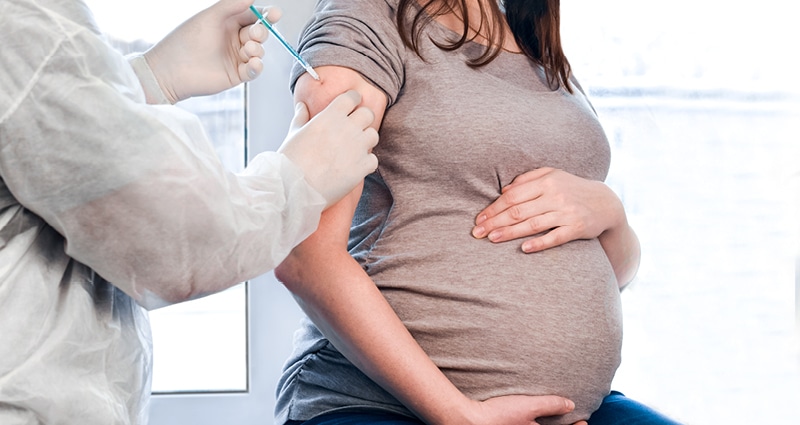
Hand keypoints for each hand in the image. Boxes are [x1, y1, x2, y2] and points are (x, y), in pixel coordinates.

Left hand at [144, 0, 273, 102]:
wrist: (171, 71)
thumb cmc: (185, 41)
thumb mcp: (209, 17)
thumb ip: (231, 5)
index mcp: (227, 22)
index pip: (253, 16)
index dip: (265, 15)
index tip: (274, 14)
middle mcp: (233, 39)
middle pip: (259, 33)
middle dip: (261, 32)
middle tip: (253, 34)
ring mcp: (236, 57)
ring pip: (259, 51)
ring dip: (257, 49)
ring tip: (247, 50)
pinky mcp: (236, 74)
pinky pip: (254, 70)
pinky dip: (257, 66)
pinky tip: (252, 63)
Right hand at [278, 90, 378, 206]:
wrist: (294, 188)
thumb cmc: (290, 160)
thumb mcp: (294, 133)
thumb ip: (301, 117)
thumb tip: (302, 105)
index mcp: (330, 115)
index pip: (352, 97)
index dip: (352, 101)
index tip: (350, 107)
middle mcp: (347, 128)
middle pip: (367, 114)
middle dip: (362, 119)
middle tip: (354, 129)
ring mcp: (357, 148)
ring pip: (373, 135)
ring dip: (366, 140)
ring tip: (354, 149)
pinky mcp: (362, 167)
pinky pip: (373, 159)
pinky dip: (366, 163)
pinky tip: (354, 166)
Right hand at [460, 394, 582, 424]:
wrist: (470, 420)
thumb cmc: (498, 416)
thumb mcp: (528, 406)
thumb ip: (550, 405)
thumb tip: (570, 404)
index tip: (583, 421)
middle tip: (573, 419)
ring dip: (548, 423)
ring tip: (552, 417)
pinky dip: (534, 423)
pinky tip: (531, 417)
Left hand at [471, 167, 625, 252]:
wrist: (606, 203)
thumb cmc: (572, 188)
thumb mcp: (552, 175)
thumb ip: (527, 179)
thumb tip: (504, 191)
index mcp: (546, 181)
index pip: (512, 196)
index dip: (493, 208)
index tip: (479, 220)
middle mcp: (555, 195)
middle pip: (518, 210)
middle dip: (495, 222)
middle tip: (477, 233)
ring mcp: (566, 212)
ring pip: (532, 224)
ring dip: (510, 232)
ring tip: (491, 239)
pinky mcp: (577, 228)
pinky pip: (555, 237)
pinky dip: (539, 243)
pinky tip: (524, 249)